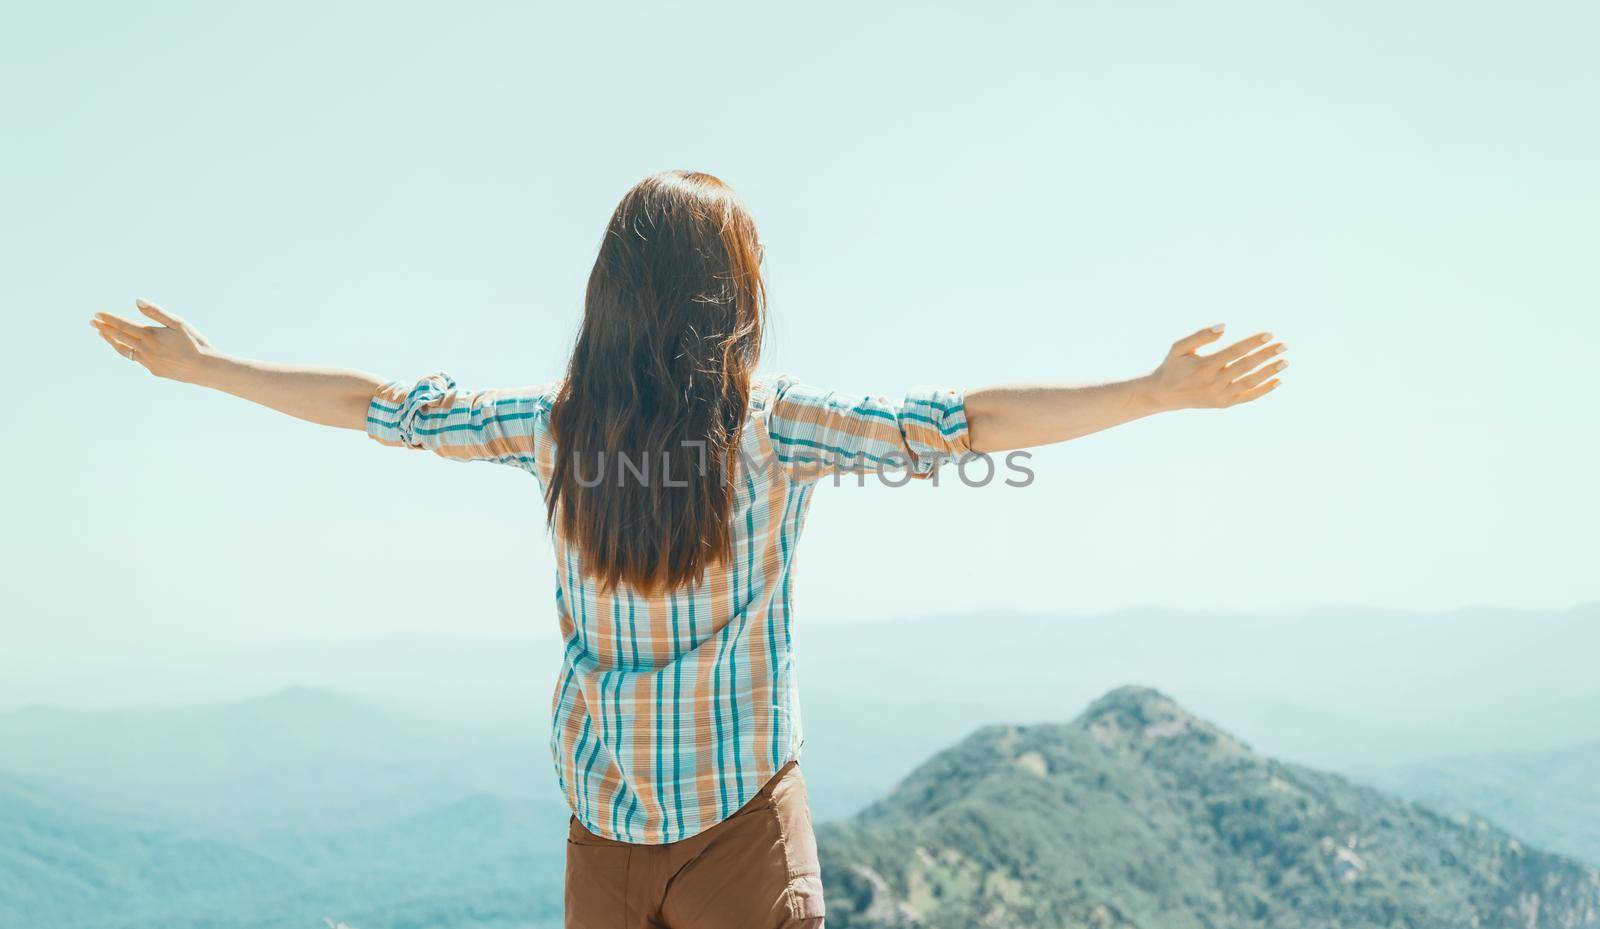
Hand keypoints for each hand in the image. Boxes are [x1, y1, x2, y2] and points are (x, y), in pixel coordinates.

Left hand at [90, 299, 217, 383]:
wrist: (205, 368)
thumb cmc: (195, 343)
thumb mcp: (178, 323)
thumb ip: (156, 312)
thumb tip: (137, 300)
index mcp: (150, 335)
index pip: (123, 325)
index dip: (108, 319)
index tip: (97, 314)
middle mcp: (145, 349)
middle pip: (119, 337)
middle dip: (104, 328)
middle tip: (92, 322)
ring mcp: (148, 361)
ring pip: (124, 350)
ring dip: (111, 341)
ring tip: (102, 335)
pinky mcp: (154, 370)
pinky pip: (136, 359)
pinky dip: (127, 351)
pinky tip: (126, 347)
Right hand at [1146, 324, 1287, 410]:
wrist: (1163, 395)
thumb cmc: (1173, 366)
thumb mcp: (1179, 347)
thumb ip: (1200, 335)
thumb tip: (1224, 326)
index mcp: (1204, 366)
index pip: (1235, 351)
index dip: (1253, 342)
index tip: (1269, 334)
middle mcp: (1213, 382)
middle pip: (1246, 366)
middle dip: (1267, 355)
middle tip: (1284, 345)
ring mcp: (1220, 395)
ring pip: (1250, 382)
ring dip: (1269, 372)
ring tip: (1285, 361)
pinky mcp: (1223, 404)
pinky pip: (1248, 397)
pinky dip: (1264, 390)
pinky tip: (1278, 381)